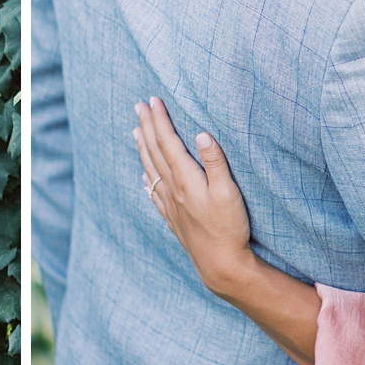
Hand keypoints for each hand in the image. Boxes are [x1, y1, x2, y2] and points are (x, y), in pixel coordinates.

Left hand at [133, 97, 254, 291]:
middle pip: (155, 151)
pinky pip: (153, 191)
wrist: (220, 264)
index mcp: (186, 178)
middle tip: (138, 106)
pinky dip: (146, 176)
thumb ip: (216, 162)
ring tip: (135, 131)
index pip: (168, 141)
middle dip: (146, 126)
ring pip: (150, 169)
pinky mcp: (173, 217)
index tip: (153, 100)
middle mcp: (173, 189)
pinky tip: (144, 174)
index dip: (160, 120)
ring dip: (142, 148)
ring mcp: (170, 204)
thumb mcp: (229, 192)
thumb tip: (202, 133)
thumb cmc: (229, 227)